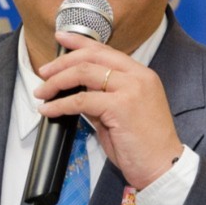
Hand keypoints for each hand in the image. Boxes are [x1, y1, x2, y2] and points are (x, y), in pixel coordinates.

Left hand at [35, 30, 183, 189]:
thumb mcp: (122, 114)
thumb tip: (77, 92)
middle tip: (44, 73)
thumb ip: (102, 98)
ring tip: (42, 92)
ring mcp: (131, 89)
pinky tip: (49, 109)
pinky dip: (60, 104)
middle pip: (92, 57)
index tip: (61, 38)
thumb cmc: (144, 146)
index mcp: (141, 75)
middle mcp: (138, 77)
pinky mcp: (121, 106)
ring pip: (84, 73)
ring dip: (57, 82)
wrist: (163, 166)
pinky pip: (81, 99)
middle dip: (62, 63)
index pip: (106, 50)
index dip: (80, 42)